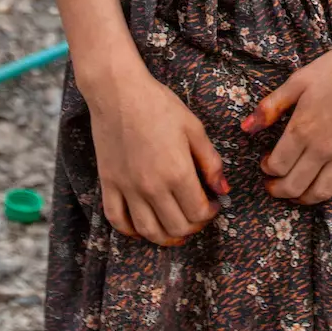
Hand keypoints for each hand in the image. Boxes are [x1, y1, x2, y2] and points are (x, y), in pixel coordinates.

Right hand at [83, 56, 227, 245]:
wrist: (118, 92)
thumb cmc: (159, 105)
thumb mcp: (194, 128)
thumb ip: (211, 162)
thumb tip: (223, 190)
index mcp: (177, 172)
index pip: (198, 212)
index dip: (211, 213)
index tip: (213, 204)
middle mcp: (152, 187)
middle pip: (176, 227)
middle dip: (193, 227)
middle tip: (197, 215)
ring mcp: (127, 188)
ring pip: (148, 231)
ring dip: (165, 238)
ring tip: (175, 230)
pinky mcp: (109, 184)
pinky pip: (117, 220)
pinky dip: (130, 231)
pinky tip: (142, 228)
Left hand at [242, 37, 331, 204]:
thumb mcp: (298, 81)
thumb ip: (271, 106)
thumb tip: (246, 128)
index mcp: (302, 130)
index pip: (277, 166)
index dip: (267, 169)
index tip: (266, 163)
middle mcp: (322, 149)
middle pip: (295, 186)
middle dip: (279, 190)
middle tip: (274, 186)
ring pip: (321, 192)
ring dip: (304, 198)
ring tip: (297, 192)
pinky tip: (329, 186)